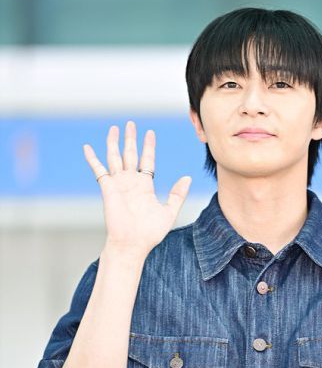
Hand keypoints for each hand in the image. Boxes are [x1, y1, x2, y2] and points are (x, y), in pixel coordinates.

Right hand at [83, 120, 191, 256]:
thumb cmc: (150, 233)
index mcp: (145, 187)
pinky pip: (98, 169)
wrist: (133, 243)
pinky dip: (92, 158)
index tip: (150, 133)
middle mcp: (131, 182)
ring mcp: (118, 184)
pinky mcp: (107, 187)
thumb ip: (177, 195)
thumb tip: (187, 178)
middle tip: (131, 124)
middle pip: (131, 154)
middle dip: (131, 139)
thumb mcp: (169, 212)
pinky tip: (87, 147)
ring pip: (115, 157)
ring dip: (114, 142)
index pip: (147, 161)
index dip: (148, 147)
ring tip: (115, 128)